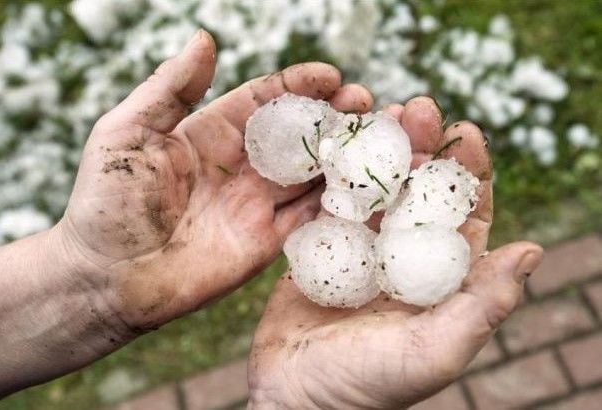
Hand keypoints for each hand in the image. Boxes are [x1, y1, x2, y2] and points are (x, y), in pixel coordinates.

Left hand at [58, 30, 372, 333]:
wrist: (106, 279)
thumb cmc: (106, 203)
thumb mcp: (126, 133)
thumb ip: (169, 88)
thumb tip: (205, 39)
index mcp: (210, 134)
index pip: (265, 101)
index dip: (298, 85)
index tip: (331, 76)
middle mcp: (239, 166)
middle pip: (298, 135)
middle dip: (333, 117)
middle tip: (365, 105)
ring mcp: (255, 205)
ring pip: (311, 174)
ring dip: (343, 156)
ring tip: (377, 140)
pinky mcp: (264, 243)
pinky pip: (308, 219)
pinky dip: (335, 203)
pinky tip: (359, 187)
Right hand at [247, 97, 543, 408]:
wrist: (296, 398)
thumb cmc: (368, 384)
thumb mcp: (434, 350)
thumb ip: (482, 305)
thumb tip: (533, 250)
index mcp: (440, 276)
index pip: (464, 213)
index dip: (469, 172)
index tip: (466, 132)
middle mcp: (403, 256)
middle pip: (418, 190)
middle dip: (421, 146)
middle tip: (415, 108)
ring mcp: (360, 248)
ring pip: (374, 188)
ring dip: (376, 150)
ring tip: (374, 112)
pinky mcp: (320, 247)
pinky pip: (329, 202)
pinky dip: (332, 172)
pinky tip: (331, 145)